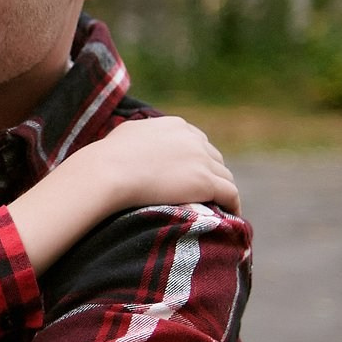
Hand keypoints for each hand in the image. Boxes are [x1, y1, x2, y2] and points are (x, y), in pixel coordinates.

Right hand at [97, 117, 239, 214]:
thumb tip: (132, 139)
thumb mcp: (125, 134)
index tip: (191, 175)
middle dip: (211, 174)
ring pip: (225, 176)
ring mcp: (201, 160)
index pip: (197, 142)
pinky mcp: (205, 182)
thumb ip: (139, 134)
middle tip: (205, 195)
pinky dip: (233, 204)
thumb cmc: (107, 157)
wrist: (108, 172)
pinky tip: (231, 215)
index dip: (196, 160)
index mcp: (176, 126)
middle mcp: (193, 139)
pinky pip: (230, 193)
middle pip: (214, 158)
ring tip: (220, 208)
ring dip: (222, 191)